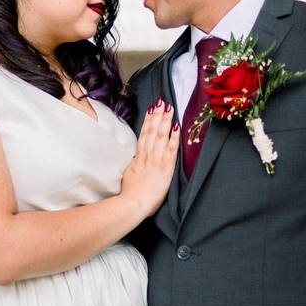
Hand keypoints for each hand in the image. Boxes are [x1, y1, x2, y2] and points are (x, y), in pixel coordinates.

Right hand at [120, 100, 179, 216]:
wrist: (133, 204)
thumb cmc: (130, 194)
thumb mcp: (129, 175)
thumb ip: (134, 166)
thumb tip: (136, 161)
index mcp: (139, 158)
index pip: (144, 135)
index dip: (148, 121)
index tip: (151, 110)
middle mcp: (147, 155)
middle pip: (152, 131)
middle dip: (157, 115)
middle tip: (162, 101)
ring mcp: (156, 160)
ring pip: (160, 135)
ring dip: (165, 120)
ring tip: (169, 108)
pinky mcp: (165, 167)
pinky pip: (170, 149)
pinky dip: (174, 137)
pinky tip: (177, 127)